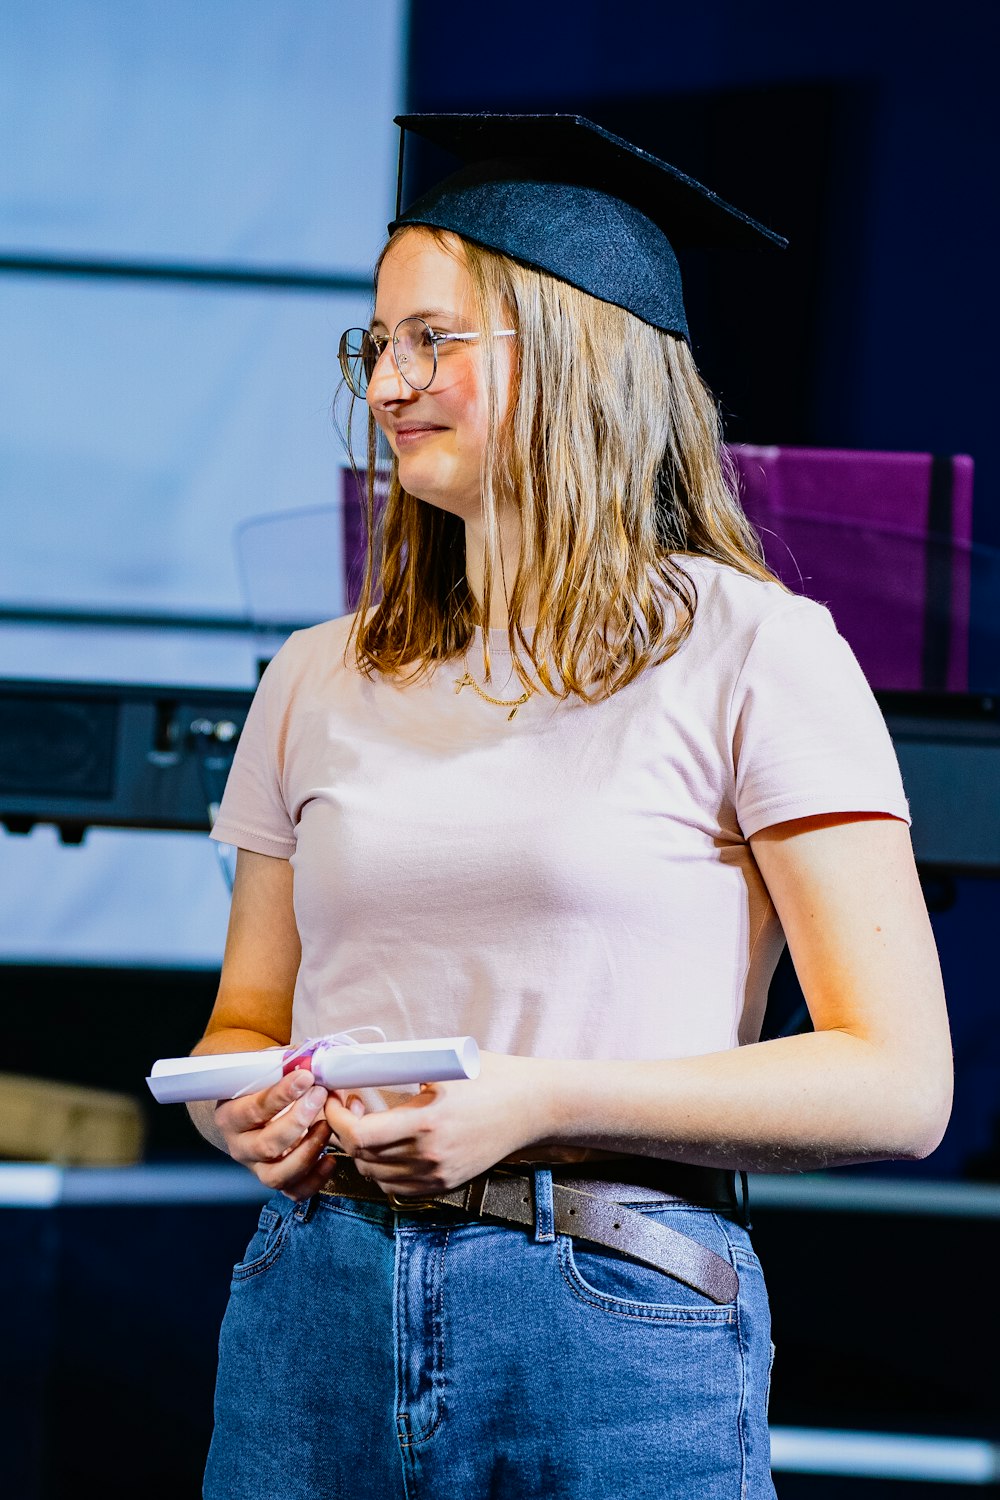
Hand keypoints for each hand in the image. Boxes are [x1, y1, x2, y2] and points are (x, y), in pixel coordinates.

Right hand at [213, 1069, 335, 1200]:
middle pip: (267, 1145)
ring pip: (278, 1175)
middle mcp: (240, 1147)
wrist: (251, 1113)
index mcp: (230, 1116)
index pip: (255, 1108)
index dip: (282, 1094)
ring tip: (328, 1126)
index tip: (307, 1077)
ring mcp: (257, 1168)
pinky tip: (331, 1159)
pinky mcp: (276, 1181)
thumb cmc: (261, 1087)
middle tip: (321, 1095)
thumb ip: (284, 1064)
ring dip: (308, 1151)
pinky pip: (294, 1192)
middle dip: (299, 1120)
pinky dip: (315, 1180)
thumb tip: (312, 1057)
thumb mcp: (264, 1069)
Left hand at [324, 1051, 547, 1198]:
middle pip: (363, 1158)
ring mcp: (439, 1174)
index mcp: (427, 1122)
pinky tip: (388, 1147)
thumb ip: (403, 1068)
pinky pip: (399, 1188)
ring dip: (362, 1153)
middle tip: (351, 1106)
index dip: (338, 1118)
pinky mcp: (447, 1183)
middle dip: (346, 1132)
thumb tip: (361, 1062)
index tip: (334, 1099)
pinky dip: (383, 1171)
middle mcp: (431, 1155)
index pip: (360, 1135)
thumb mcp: (444, 1064)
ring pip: (377, 1176)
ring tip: (370, 1125)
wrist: (533, 1106)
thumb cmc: (491, 1077)